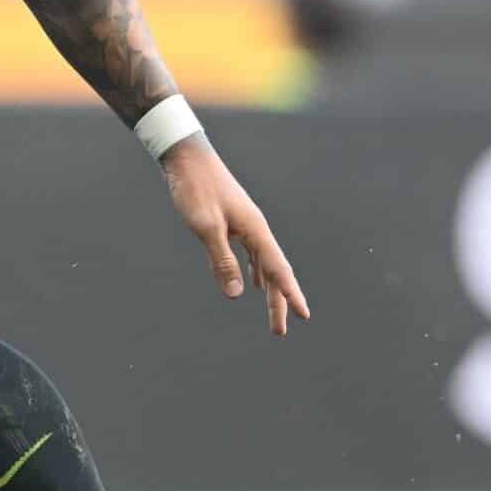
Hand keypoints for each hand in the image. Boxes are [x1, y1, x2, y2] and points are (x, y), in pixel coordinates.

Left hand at [161, 142, 310, 337]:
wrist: (187, 158)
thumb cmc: (195, 190)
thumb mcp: (206, 227)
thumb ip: (222, 261)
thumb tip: (238, 294)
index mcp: (255, 230)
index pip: (277, 269)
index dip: (290, 294)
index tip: (303, 316)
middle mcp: (256, 229)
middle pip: (273, 272)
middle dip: (279, 302)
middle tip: (280, 332)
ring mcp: (246, 226)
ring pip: (264, 265)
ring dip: (269, 291)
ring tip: (274, 316)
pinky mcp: (234, 223)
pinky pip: (252, 255)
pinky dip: (256, 272)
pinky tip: (253, 284)